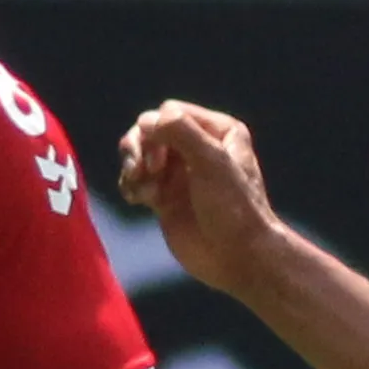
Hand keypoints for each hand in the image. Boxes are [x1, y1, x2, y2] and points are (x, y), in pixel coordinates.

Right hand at [117, 100, 286, 298]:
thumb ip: (180, 131)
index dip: (156, 131)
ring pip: (139, 154)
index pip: (170, 112)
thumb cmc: (232, 207)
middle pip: (150, 130)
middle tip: (140, 171)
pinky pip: (136, 180)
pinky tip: (137, 200)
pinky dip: (131, 186)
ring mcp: (180, 173)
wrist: (237, 256)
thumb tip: (145, 121)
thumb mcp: (211, 161)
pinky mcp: (165, 198)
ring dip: (132, 168)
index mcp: (218, 131)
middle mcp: (198, 147)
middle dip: (139, 148)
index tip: (158, 163)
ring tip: (137, 189)